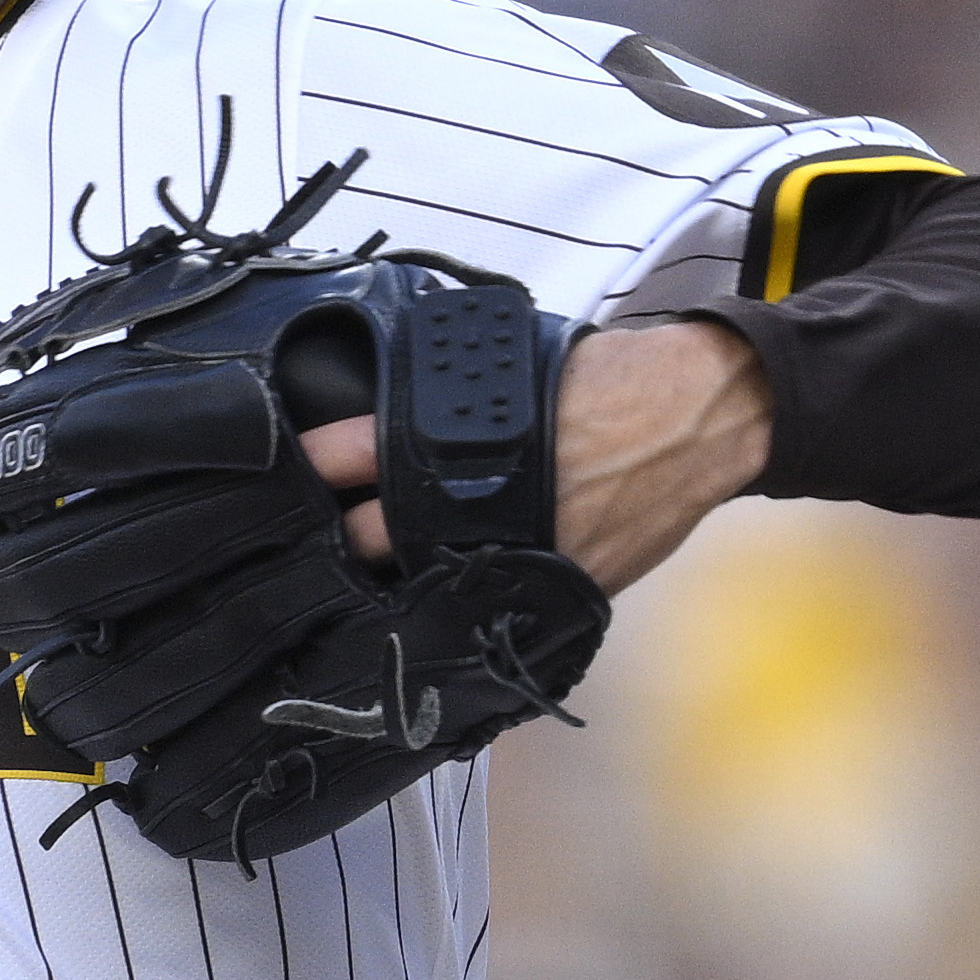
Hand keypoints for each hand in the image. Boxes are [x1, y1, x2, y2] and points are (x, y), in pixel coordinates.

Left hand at [301, 316, 772, 592]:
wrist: (697, 412)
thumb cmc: (611, 380)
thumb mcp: (515, 369)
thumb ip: (452, 406)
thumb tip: (400, 426)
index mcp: (449, 430)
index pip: (346, 454)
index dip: (310, 471)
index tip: (282, 484)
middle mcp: (468, 496)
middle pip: (366, 539)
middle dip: (344, 543)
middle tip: (330, 547)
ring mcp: (508, 548)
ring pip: (422, 586)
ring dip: (404, 584)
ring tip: (393, 580)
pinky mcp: (553, 585)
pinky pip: (493, 610)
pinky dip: (473, 609)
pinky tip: (463, 602)